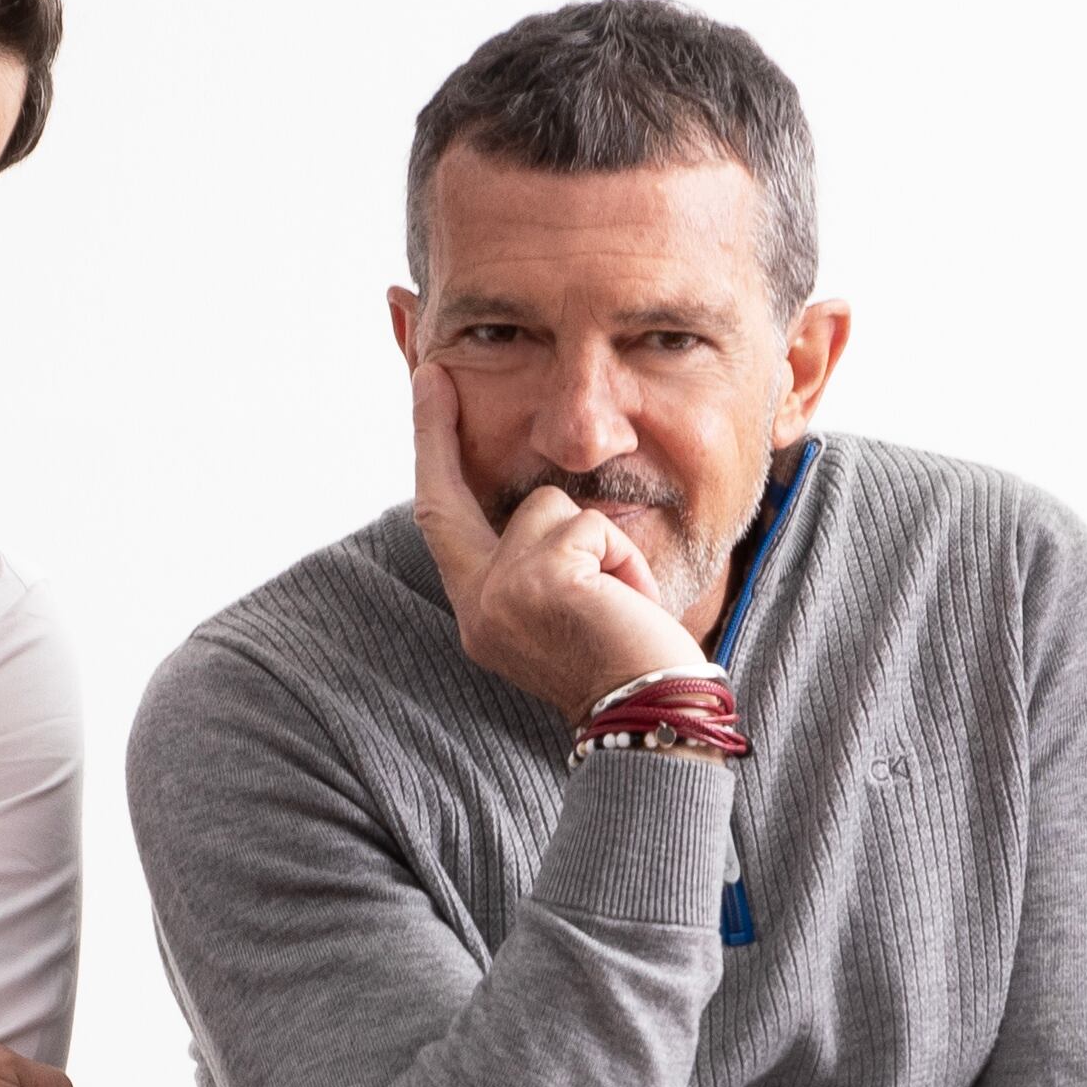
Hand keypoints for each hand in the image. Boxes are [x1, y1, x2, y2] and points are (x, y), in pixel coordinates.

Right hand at [407, 357, 711, 720]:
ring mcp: (501, 593)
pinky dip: (625, 558)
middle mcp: (476, 607)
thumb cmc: (635, 668)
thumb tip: (547, 502)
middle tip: (433, 369)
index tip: (430, 389)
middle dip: (433, 427)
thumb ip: (545, 559)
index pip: (441, 521)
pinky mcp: (540, 579)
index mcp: (480, 615)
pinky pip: (593, 524)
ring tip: (622, 600)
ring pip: (552, 505)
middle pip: (446, 499)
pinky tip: (631, 604)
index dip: (431, 455)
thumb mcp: (575, 609)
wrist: (657, 717)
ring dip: (604, 543)